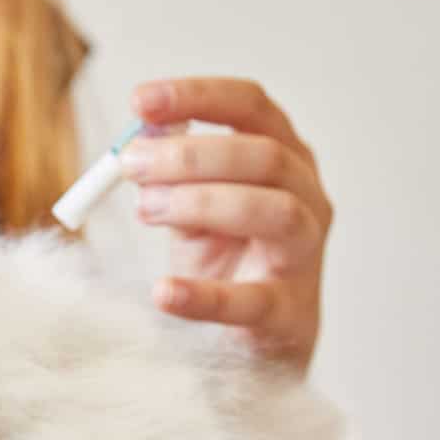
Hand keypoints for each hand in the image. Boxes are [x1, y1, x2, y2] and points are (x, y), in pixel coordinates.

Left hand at [122, 77, 333, 371]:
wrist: (253, 343)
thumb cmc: (226, 261)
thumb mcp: (193, 206)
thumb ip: (171, 173)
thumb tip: (142, 135)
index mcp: (284, 156)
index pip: (251, 106)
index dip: (197, 96)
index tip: (140, 100)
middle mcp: (307, 196)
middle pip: (262, 154)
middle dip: (190, 155)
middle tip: (131, 165)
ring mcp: (305, 254)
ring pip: (272, 210)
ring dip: (201, 203)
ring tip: (147, 212)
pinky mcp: (289, 313)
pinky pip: (251, 301)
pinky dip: (203, 296)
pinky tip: (164, 291)